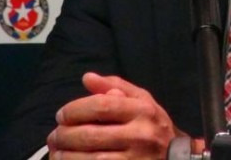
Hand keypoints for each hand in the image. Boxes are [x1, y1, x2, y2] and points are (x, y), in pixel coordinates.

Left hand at [47, 72, 188, 158]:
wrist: (176, 157)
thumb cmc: (154, 125)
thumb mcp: (142, 100)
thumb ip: (116, 86)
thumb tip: (87, 78)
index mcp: (143, 110)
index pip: (101, 106)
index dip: (75, 110)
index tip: (61, 115)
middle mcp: (140, 135)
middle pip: (91, 135)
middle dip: (64, 136)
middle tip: (54, 136)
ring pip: (90, 159)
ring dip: (67, 156)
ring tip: (57, 152)